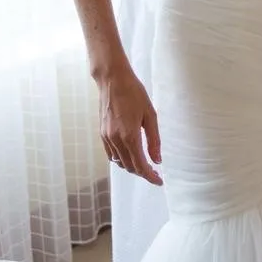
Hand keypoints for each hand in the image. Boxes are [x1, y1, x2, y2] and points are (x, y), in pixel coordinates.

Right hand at [98, 66, 162, 184]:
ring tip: (145, 165)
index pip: (140, 165)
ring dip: (132, 167)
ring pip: (120, 162)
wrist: (113, 80)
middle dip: (143, 173)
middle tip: (155, 173)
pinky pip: (111, 154)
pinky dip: (121, 160)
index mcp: (130, 136)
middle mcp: (116, 140)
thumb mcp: (150, 116)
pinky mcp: (102, 133)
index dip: (150, 176)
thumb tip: (157, 160)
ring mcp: (107, 137)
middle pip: (130, 167)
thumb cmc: (134, 94)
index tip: (159, 181)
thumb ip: (154, 140)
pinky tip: (131, 156)